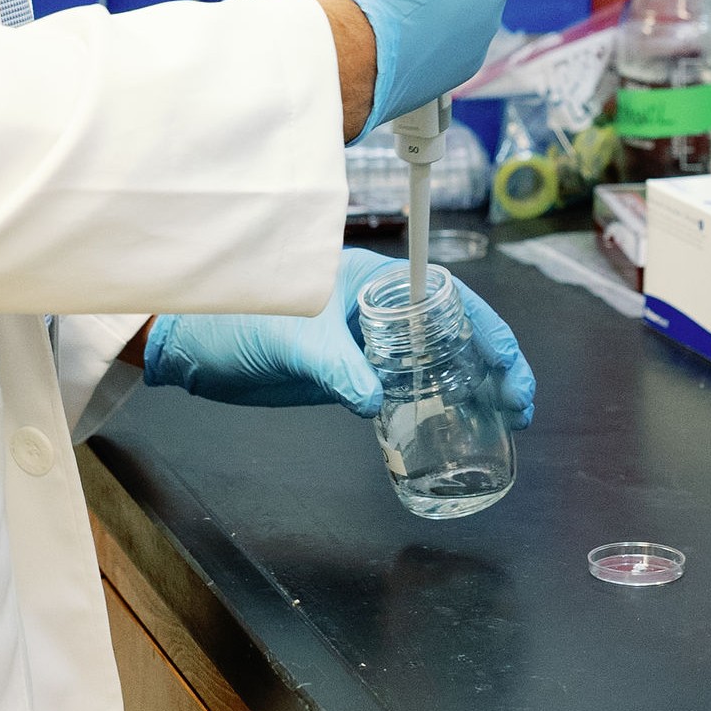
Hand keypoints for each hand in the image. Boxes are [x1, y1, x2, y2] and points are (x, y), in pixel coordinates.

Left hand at [144, 249, 536, 426]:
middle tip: (520, 406)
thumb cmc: (235, 318)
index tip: (509, 364)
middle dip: (493, 362)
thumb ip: (336, 366)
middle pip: (453, 330)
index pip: (448, 297)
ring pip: (435, 360)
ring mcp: (366, 342)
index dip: (487, 327)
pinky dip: (433, 405)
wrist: (190, 345)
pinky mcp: (349, 373)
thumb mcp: (292, 337)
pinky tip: (448, 429)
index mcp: (373, 281)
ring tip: (502, 420)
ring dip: (471, 386)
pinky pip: (405, 386)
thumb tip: (374, 400)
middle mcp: (378, 309)